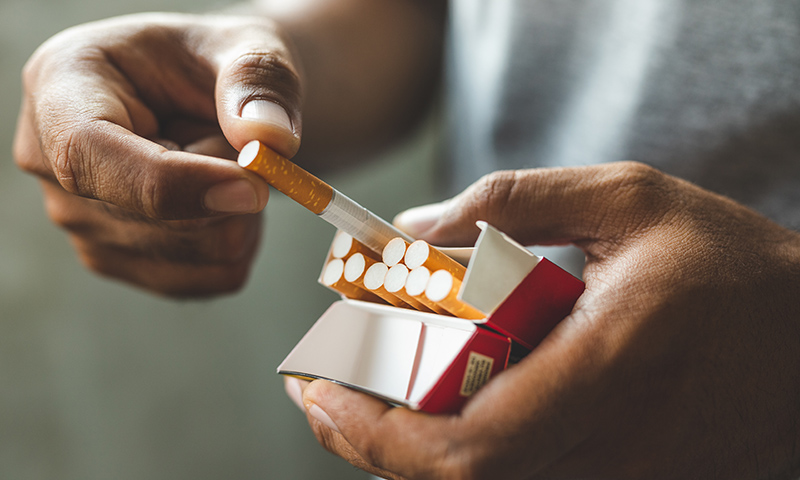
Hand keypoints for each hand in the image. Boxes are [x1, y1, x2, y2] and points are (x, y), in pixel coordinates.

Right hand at [13, 12, 301, 295]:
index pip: (89, 154)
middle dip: (230, 184)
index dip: (173, 183)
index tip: (254, 188)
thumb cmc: (218, 62)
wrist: (217, 97)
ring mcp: (82, 222)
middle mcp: (54, 163)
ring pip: (197, 253)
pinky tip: (226, 197)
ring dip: (241, 211)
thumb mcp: (247, 46)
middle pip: (153, 218)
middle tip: (240, 136)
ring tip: (223, 160)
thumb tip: (268, 139)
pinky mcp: (122, 260)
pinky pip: (214, 276)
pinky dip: (244, 239)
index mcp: (62, 87)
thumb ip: (258, 81)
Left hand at [290, 163, 799, 478]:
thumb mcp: (629, 198)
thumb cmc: (729, 264)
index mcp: (610, 366)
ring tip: (358, 401)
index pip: (468, 447)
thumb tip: (413, 229)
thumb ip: (513, 204)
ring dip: (405, 456)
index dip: (378, 433)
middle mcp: (613, 446)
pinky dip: (460, 462)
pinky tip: (433, 416)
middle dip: (369, 445)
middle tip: (319, 392)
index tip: (319, 389)